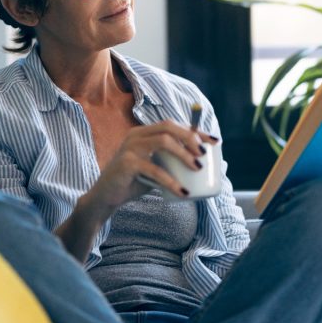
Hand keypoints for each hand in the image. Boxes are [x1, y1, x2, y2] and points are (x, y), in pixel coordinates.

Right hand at [87, 120, 216, 214]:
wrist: (106, 197)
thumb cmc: (134, 182)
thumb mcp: (155, 169)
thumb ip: (171, 164)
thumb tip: (203, 166)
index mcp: (144, 133)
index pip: (173, 124)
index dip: (196, 130)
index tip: (215, 141)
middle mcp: (136, 135)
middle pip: (168, 126)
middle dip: (190, 137)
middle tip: (204, 154)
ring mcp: (130, 147)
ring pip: (163, 141)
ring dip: (183, 154)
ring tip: (197, 168)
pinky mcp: (126, 164)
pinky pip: (154, 170)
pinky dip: (171, 181)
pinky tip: (183, 192)